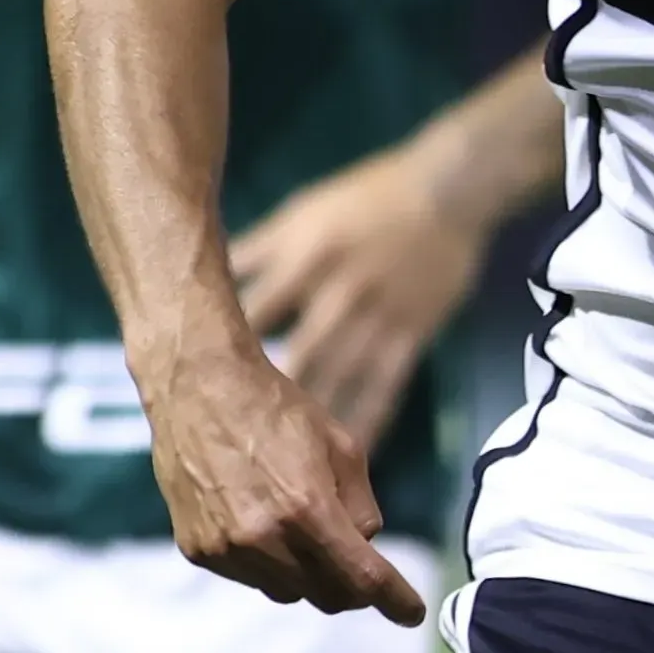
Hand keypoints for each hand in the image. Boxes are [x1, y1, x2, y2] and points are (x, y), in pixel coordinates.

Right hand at [140, 341, 429, 625]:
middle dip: (352, 588)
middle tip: (358, 564)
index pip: (363, 578)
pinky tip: (259, 522)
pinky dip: (266, 562)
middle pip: (327, 596)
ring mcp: (227, 550)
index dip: (395, 601)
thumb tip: (365, 547)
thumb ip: (361, 506)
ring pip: (287, 592)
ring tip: (297, 526)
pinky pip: (248, 577)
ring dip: (306, 574)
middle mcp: (265, 539)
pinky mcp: (198, 550)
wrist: (198, 387)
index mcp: (307, 510)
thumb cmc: (277, 410)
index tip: (411, 614)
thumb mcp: (342, 447)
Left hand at [227, 139, 502, 455]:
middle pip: (295, 355)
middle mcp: (337, 292)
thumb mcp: (304, 212)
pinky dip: (369, 422)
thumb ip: (260, 248)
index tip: (206, 384)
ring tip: (289, 460)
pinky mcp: (411, 335)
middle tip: (243, 439)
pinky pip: (386, 388)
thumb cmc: (366, 197)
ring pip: (339, 379)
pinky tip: (354, 454)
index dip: (228, 347)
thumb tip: (212, 275)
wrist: (446, 192)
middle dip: (269, 397)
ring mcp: (377, 316)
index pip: (255, 311)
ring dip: (315, 419)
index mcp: (303, 257)